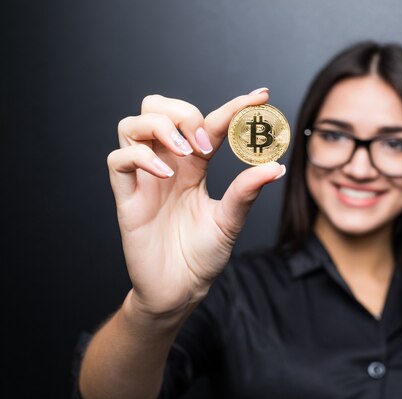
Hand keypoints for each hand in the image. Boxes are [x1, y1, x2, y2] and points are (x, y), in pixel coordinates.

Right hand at [106, 89, 283, 316]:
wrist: (180, 290)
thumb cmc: (202, 255)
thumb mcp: (230, 221)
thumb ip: (246, 192)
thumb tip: (275, 166)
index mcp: (194, 167)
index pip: (209, 123)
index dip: (234, 106)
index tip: (260, 97)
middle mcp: (168, 165)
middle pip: (157, 108)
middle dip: (182, 111)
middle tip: (206, 141)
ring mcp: (145, 179)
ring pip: (132, 125)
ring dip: (160, 127)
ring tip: (186, 151)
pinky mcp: (128, 198)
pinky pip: (118, 160)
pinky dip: (140, 157)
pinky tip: (166, 175)